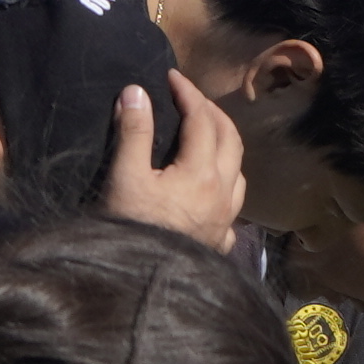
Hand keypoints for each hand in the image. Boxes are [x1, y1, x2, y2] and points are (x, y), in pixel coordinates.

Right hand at [97, 72, 245, 243]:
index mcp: (202, 172)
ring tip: (206, 138)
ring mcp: (226, 221)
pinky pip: (232, 208)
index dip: (188, 93)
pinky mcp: (219, 243)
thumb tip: (136, 92)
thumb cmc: (131, 229)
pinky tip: (212, 193)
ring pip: (238, 174)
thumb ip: (133, 133)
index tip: (171, 77)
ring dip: (225, 148)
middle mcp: (224, 193)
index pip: (202, 119)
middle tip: (191, 98)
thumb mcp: (125, 177)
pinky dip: (224, 188)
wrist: (140, 287)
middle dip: (213, 113)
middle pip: (231, 140)